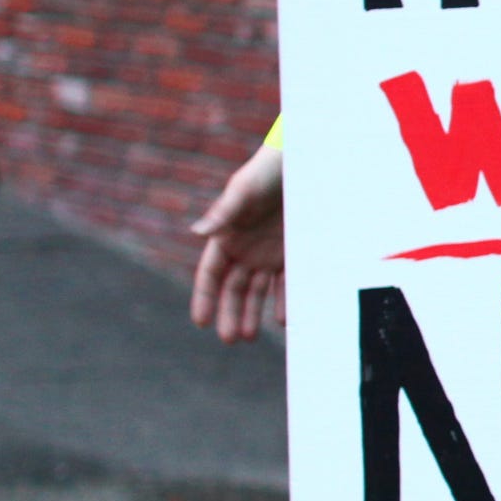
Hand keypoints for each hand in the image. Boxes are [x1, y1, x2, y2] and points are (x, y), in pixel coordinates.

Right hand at [191, 139, 284, 342]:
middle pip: (233, 289)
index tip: (201, 321)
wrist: (302, 162)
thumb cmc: (267, 171)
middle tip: (229, 338)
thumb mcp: (244, 190)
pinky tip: (282, 320)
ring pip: (257, 291)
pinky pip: (286, 283)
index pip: (210, 274)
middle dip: (229, 314)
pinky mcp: (292, 253)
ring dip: (253, 314)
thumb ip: (223, 213)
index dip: (204, 297)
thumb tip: (198, 232)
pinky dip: (284, 301)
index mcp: (226, 236)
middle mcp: (245, 249)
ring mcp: (268, 253)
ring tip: (250, 336)